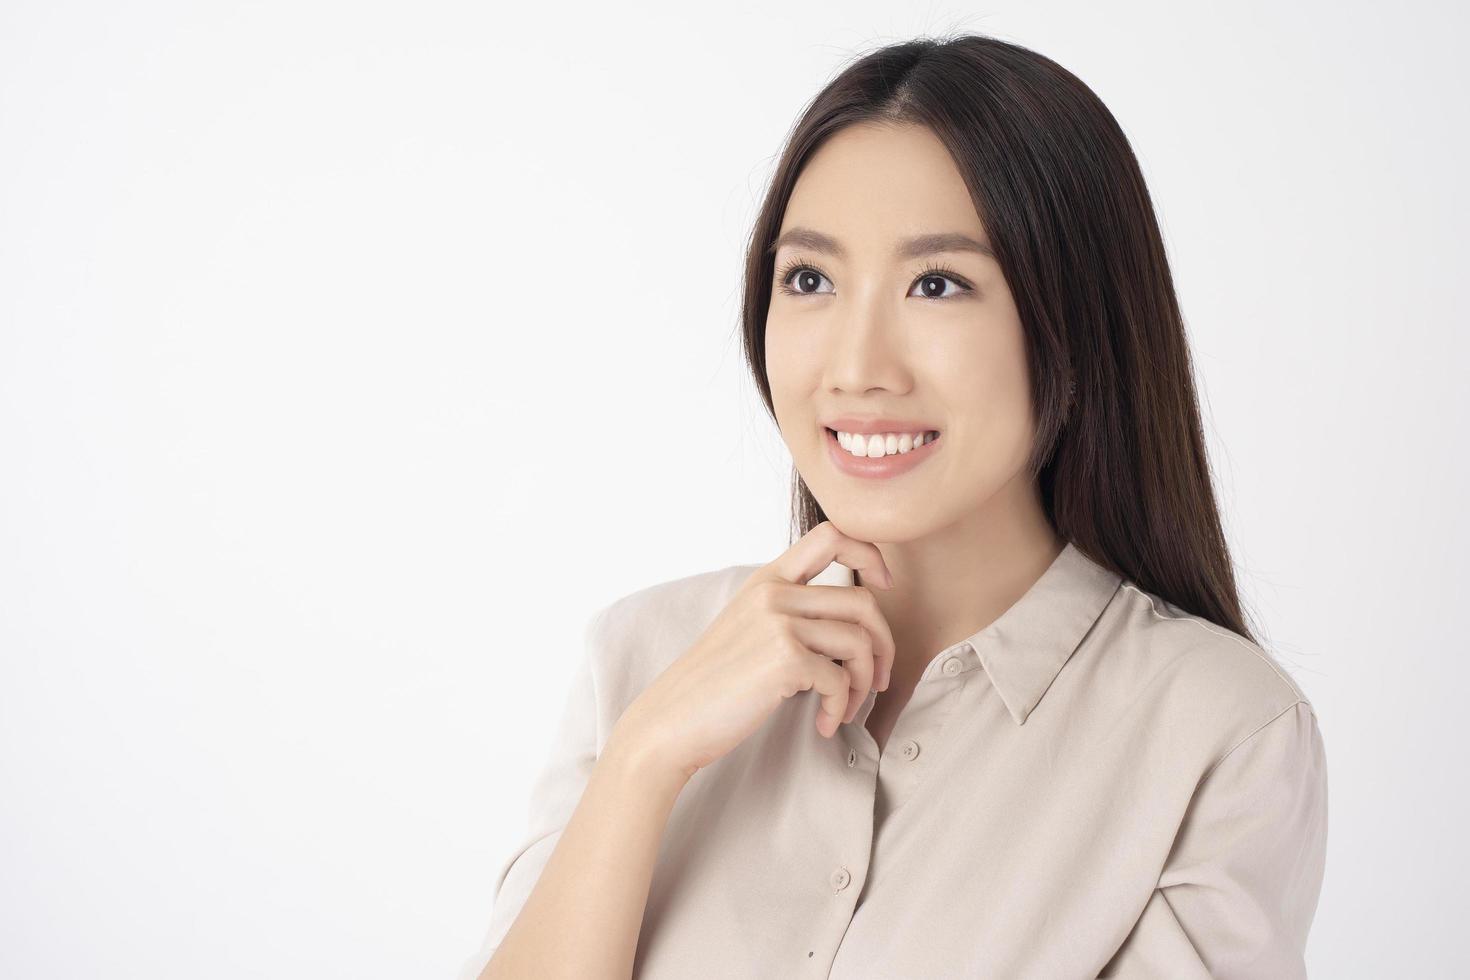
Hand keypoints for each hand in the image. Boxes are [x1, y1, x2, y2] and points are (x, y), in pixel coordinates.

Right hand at [612, 521, 896, 781]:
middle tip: (879, 678)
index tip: (883, 584)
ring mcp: (778, 623)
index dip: (869, 554)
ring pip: (860, 641)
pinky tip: (824, 725)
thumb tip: (854, 625)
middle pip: (862, 601)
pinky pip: (840, 680)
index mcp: (766, 580)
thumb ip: (790, 613)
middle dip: (882, 645)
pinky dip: (840, 708)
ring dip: (865, 683)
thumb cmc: (714, 684)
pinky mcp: (785, 658)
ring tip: (846, 708)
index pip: (831, 535)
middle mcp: (774, 593)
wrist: (672, 719)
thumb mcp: (748, 629)